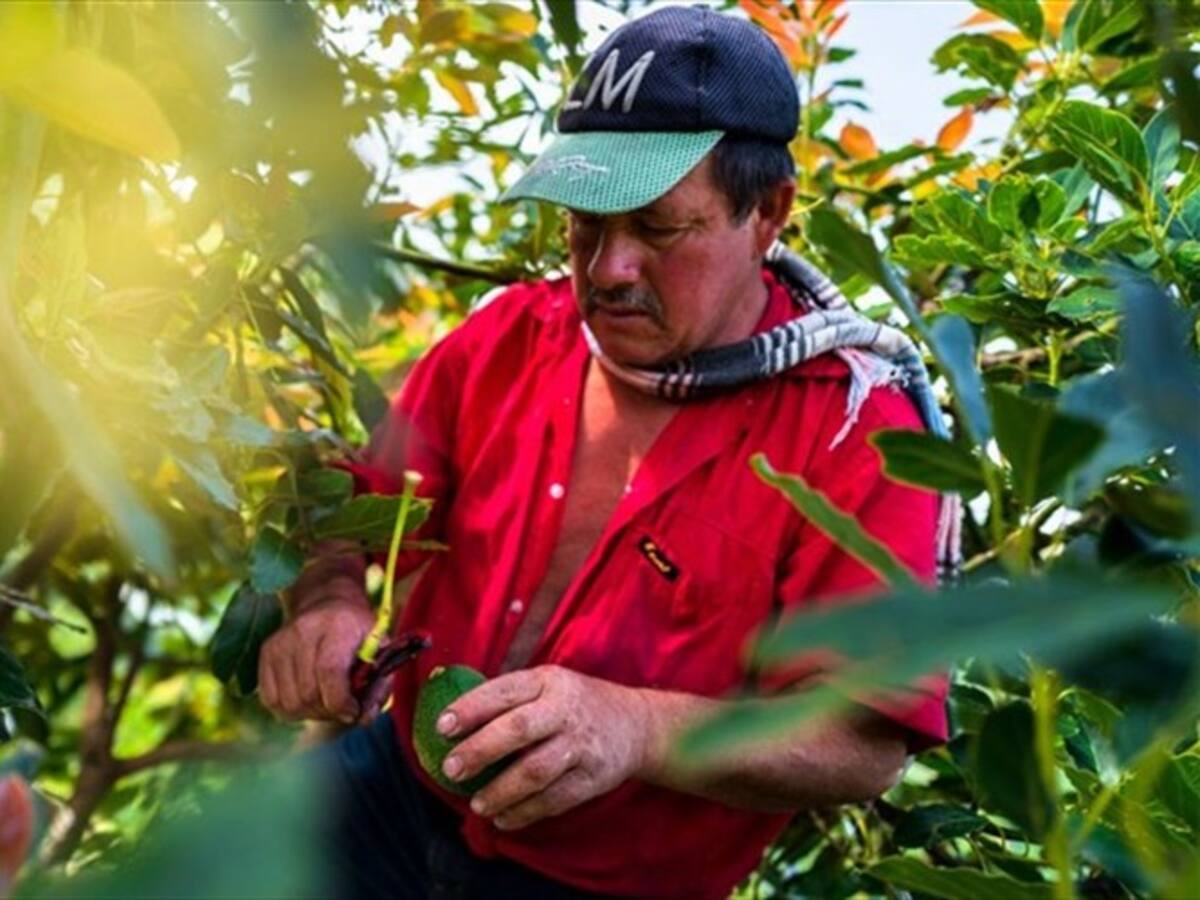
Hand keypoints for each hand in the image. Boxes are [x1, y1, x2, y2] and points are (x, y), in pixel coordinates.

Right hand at [258, 596, 379, 723]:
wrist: (328, 603)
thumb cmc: (359, 633)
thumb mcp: (381, 652)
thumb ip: (379, 686)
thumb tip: (364, 719)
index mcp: (339, 625)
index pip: (329, 671)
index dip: (341, 701)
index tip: (353, 711)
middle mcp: (303, 630)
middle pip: (308, 693)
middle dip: (329, 711)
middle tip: (342, 707)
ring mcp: (280, 642)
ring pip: (289, 703)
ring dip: (311, 713)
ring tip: (326, 701)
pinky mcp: (266, 653)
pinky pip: (271, 700)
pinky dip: (291, 710)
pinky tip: (307, 697)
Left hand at [436, 665, 650, 830]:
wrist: (637, 725)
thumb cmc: (575, 704)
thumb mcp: (549, 684)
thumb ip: (509, 698)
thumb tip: (448, 719)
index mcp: (548, 681)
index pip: (504, 691)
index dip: (471, 709)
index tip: (442, 727)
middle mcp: (566, 710)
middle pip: (518, 730)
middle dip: (480, 751)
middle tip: (451, 770)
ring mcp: (582, 745)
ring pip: (536, 771)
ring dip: (501, 791)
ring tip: (477, 804)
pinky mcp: (593, 778)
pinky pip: (554, 800)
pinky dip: (525, 812)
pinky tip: (503, 818)